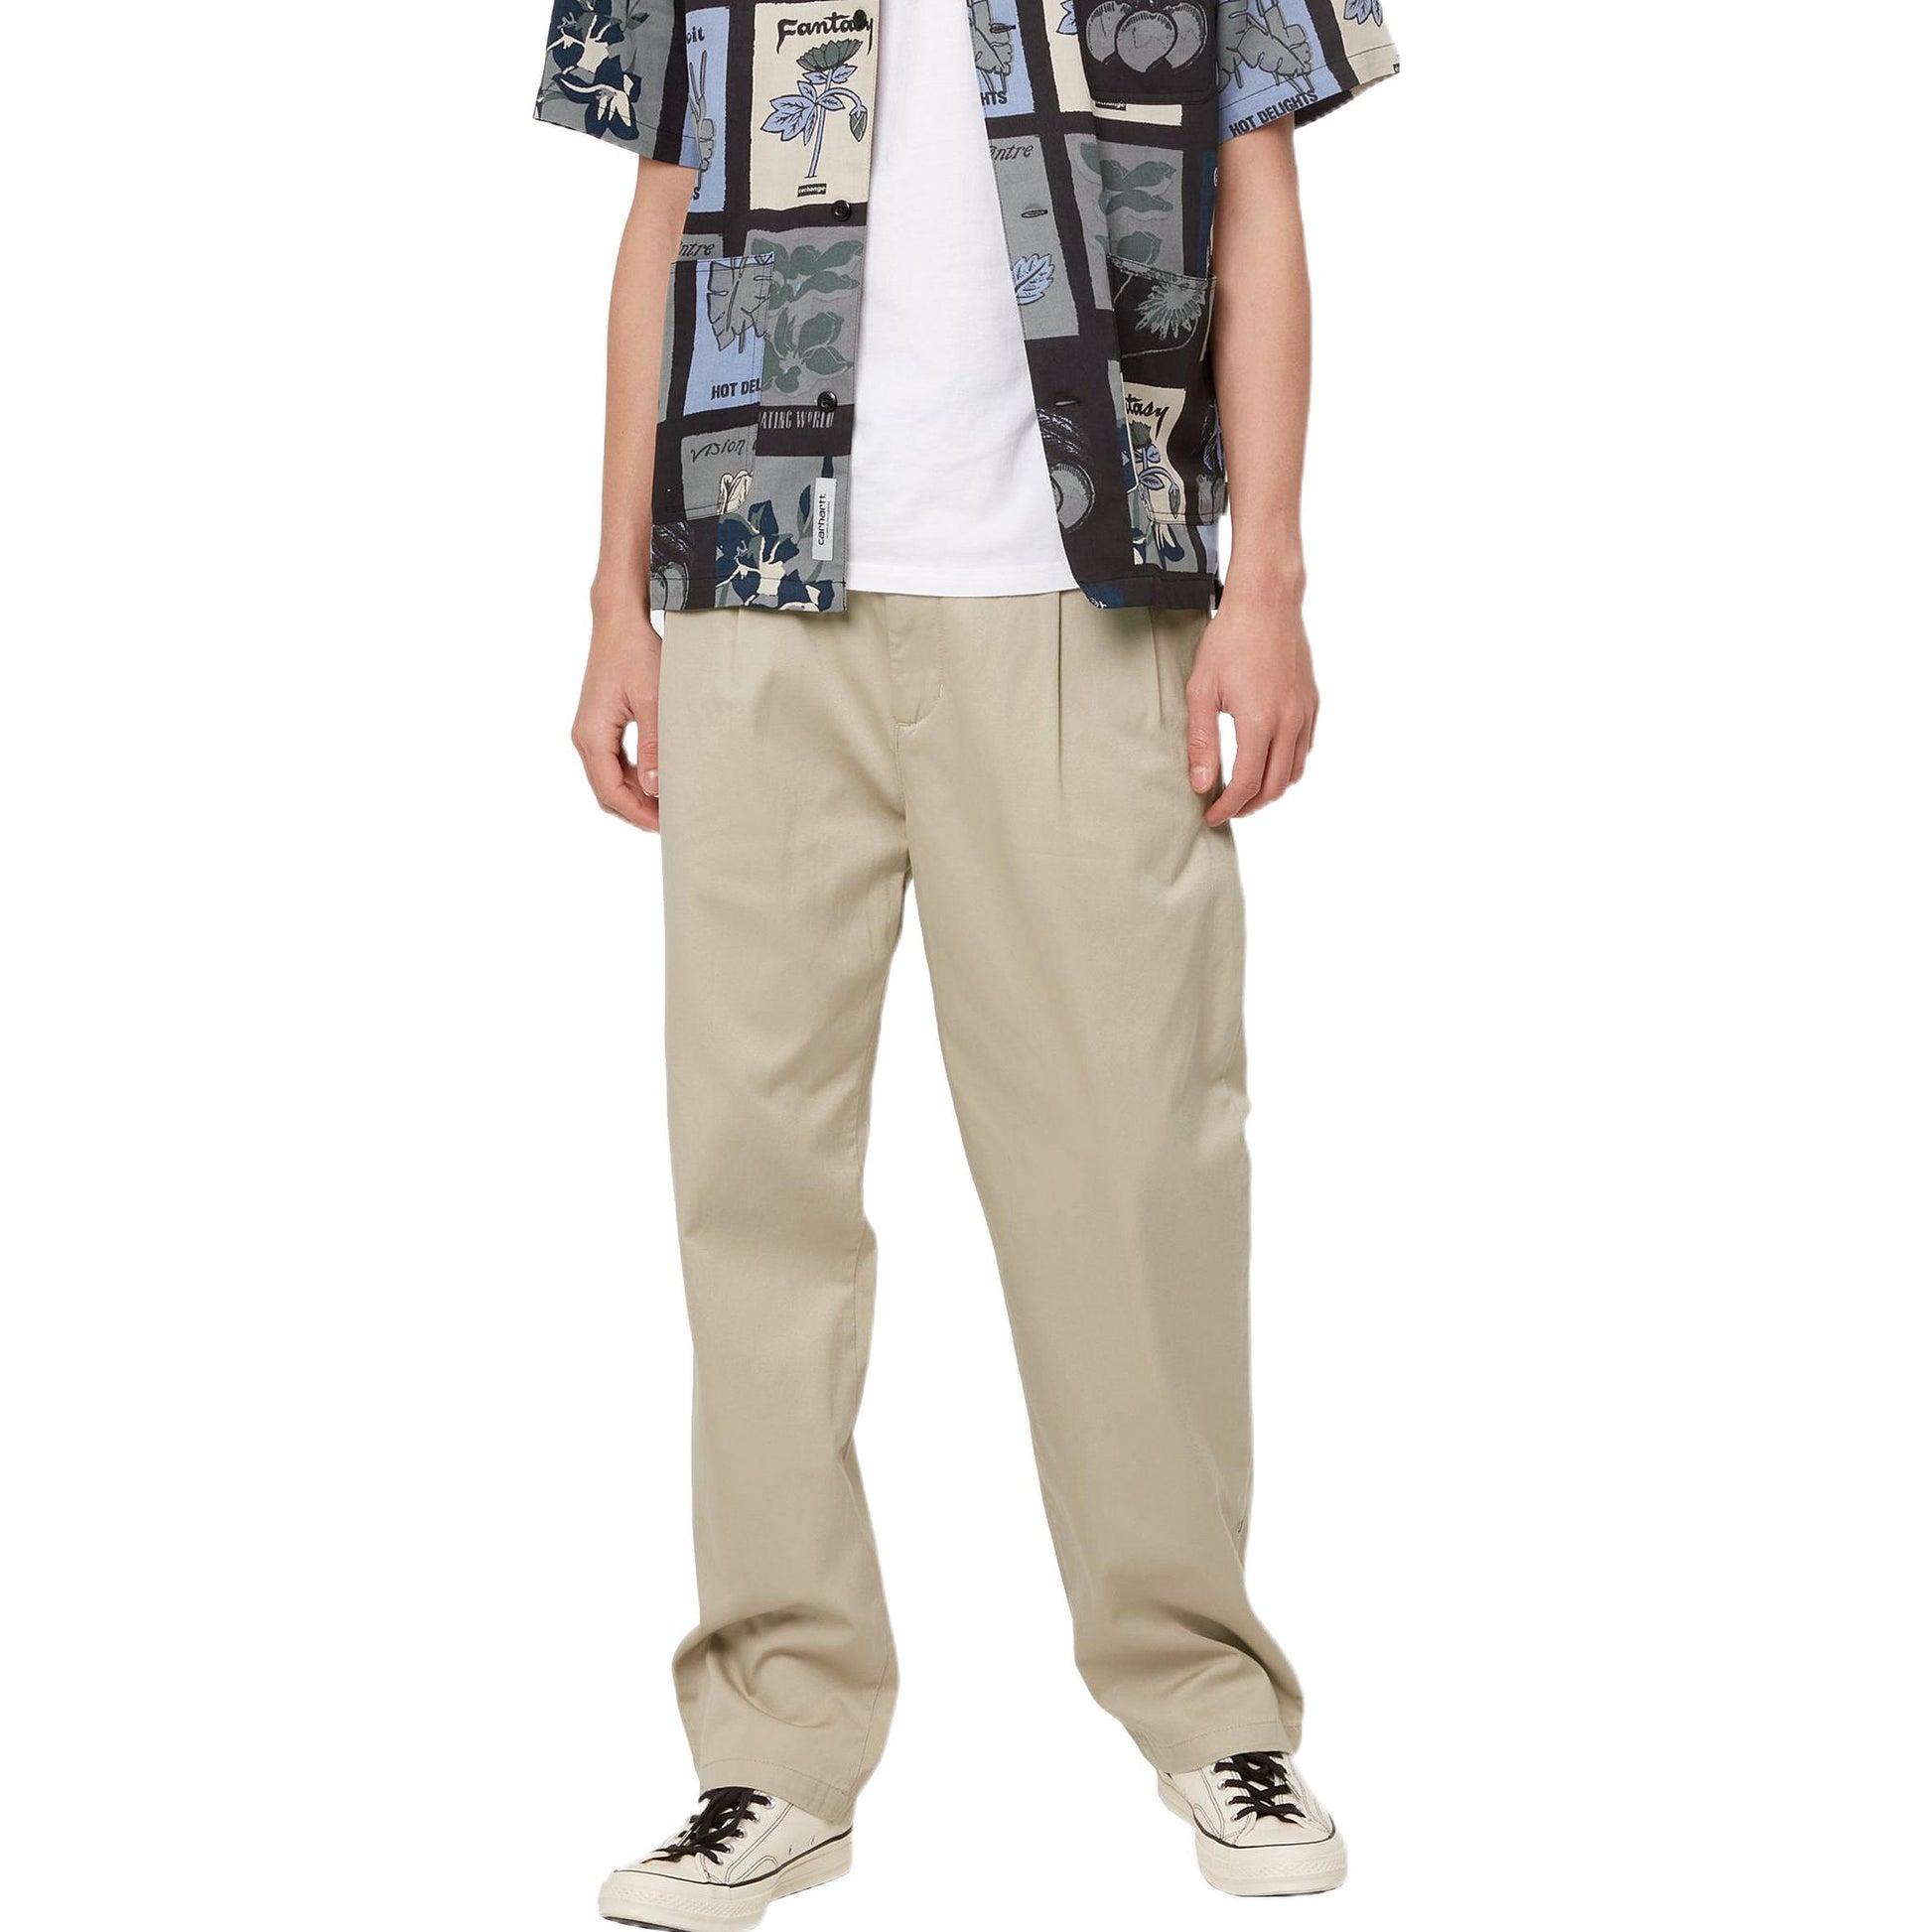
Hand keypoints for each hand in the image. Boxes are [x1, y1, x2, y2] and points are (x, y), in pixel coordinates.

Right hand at [571, 585, 661, 831]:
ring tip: (669, 805)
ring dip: (636, 796)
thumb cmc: (635, 653)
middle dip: (637, 810)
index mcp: (592, 735)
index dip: (637, 814)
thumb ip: (654, 745)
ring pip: (610, 780)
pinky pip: (613, 763)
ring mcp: (591, 732)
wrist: (619, 622)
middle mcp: (585, 737)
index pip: (610, 791)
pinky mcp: (601, 725)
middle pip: (607, 791)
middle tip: (673, 821)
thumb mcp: (653, 699)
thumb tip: (655, 787)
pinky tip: (658, 781)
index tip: (666, 825)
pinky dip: (634, 778)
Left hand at [1186, 586, 1318, 826]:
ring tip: (1246, 792)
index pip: (1246, 784)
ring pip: (1295, 772)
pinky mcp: (1312, 703)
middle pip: (1275, 786)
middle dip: (1249, 806)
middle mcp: (1288, 722)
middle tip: (1227, 809)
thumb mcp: (1201, 691)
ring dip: (1271, 790)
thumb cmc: (1228, 641)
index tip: (1212, 816)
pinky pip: (1305, 749)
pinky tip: (1267, 762)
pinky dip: (1288, 766)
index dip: (1228, 807)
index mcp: (1259, 722)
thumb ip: (1202, 742)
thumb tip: (1202, 784)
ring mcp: (1305, 713)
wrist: (1266, 603)